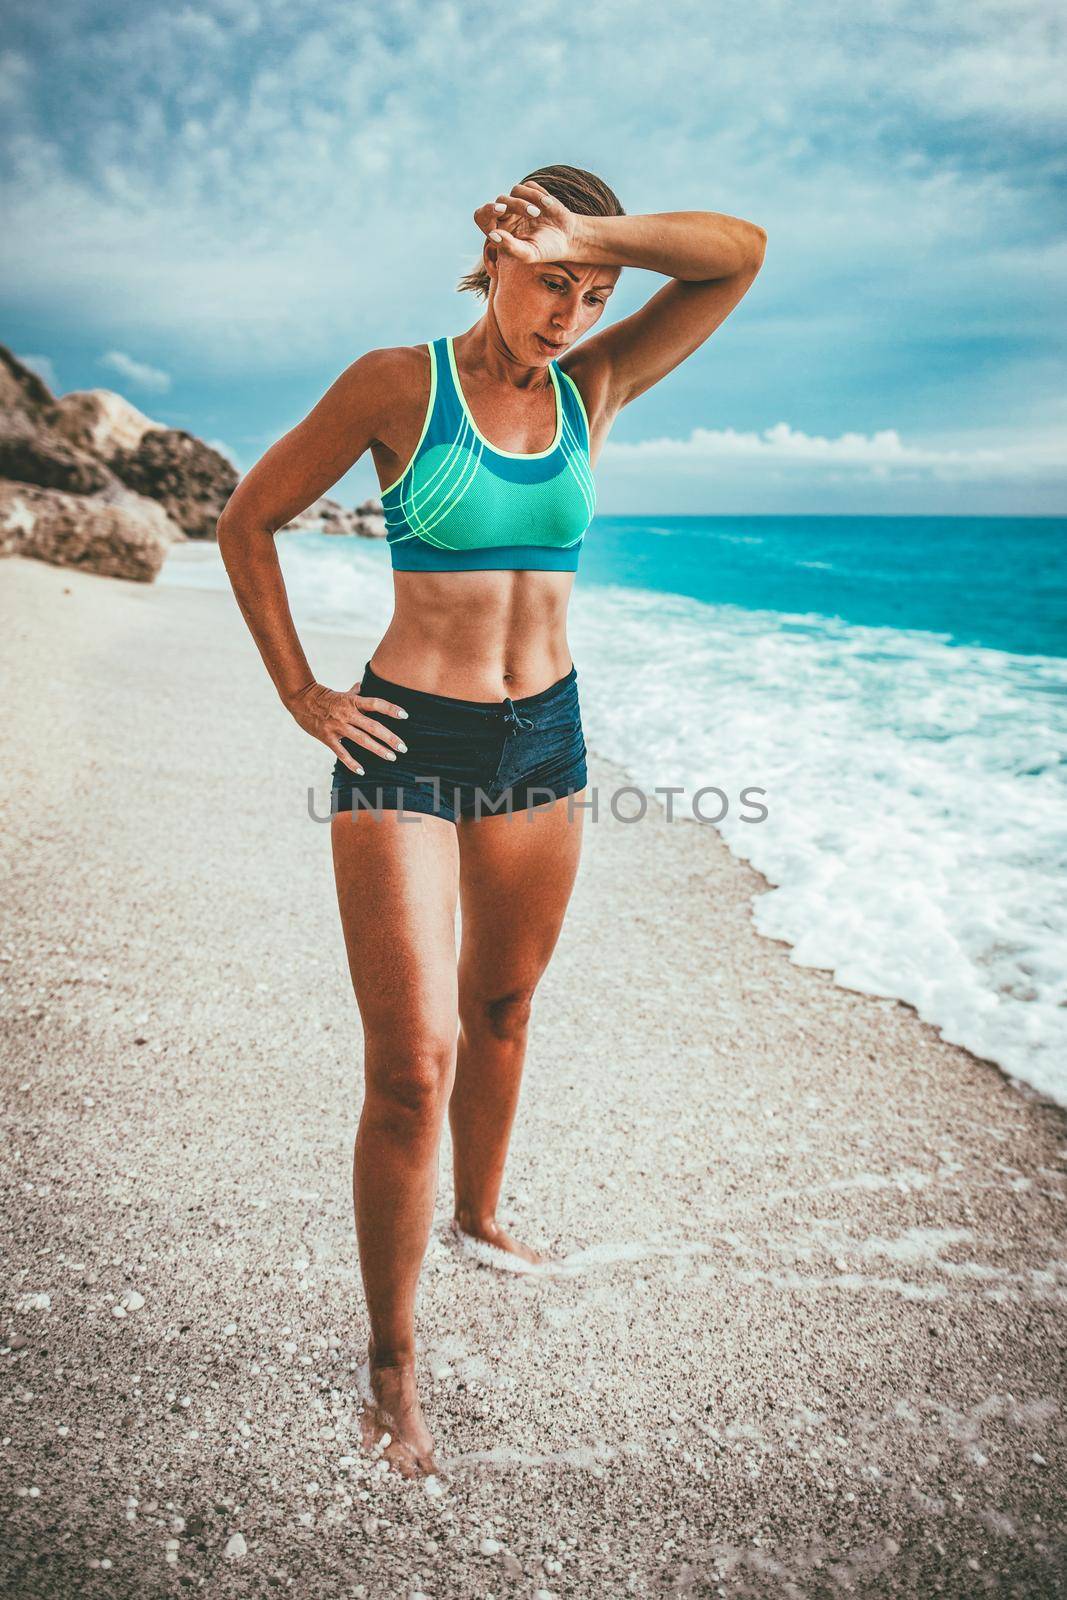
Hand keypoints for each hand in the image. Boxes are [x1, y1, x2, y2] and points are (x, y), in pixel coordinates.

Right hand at [286, 679, 408, 774]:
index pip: (376, 704)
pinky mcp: (328, 738)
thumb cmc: (325, 697)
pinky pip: (342, 752)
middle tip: (403, 747)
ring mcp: (338, 726)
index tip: (405, 715)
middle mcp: (347, 714)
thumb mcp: (342, 694)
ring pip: (362, 740)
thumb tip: (362, 685)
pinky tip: (362, 771)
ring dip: (378, 749)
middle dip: (389, 737)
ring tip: (392, 757)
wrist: (301, 700)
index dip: (391, 709)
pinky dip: (351, 763)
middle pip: (373, 726)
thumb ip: (355, 692)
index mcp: (353, 702)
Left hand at [473, 180, 582, 265]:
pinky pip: (529, 186)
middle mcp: (506, 214)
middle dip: (513, 204)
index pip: (482, 216)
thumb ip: (510, 247)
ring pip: (515, 191)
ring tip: (538, 213)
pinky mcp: (532, 192)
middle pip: (499, 201)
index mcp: (499, 229)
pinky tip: (548, 206)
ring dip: (526, 201)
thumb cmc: (546, 250)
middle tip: (526, 210)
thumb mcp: (529, 254)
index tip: (501, 210)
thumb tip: (493, 235)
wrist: (568, 238)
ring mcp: (519, 201)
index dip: (487, 211)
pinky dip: (538, 195)